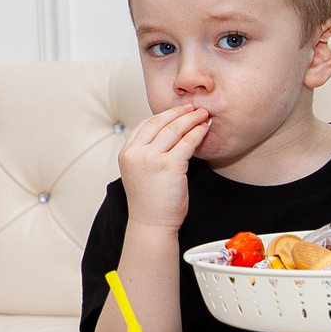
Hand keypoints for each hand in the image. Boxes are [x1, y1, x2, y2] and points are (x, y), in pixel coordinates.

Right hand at [115, 104, 210, 232]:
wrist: (151, 224)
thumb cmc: (150, 202)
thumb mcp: (140, 172)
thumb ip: (146, 154)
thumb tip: (168, 135)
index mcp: (127, 154)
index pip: (144, 125)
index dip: (162, 115)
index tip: (177, 111)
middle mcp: (136, 153)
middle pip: (159, 122)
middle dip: (178, 112)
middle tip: (193, 107)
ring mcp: (151, 159)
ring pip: (174, 129)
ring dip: (190, 119)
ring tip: (202, 114)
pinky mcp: (169, 166)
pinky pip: (186, 142)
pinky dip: (197, 133)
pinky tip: (204, 130)